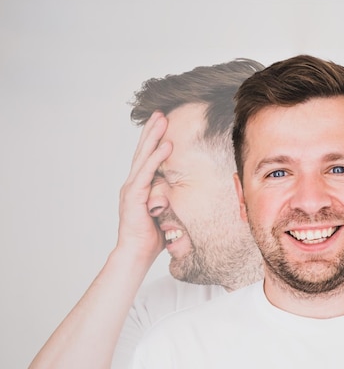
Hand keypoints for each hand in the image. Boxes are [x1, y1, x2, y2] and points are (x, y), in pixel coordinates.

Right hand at [116, 111, 171, 261]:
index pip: (146, 159)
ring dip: (153, 137)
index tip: (161, 124)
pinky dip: (156, 158)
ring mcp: (131, 189)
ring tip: (162, 120)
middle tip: (160, 113)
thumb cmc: (152, 237)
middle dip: (152, 132)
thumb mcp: (166, 213)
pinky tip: (165, 145)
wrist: (136, 255)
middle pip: (143, 152)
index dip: (153, 141)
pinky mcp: (134, 197)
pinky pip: (146, 173)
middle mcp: (133, 184)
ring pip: (143, 157)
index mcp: (139, 187)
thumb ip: (171, 200)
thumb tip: (187, 195)